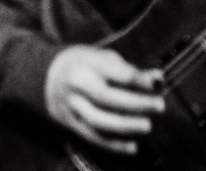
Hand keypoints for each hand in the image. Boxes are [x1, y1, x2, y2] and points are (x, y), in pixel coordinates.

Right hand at [43, 44, 164, 155]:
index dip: (138, 80)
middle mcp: (76, 84)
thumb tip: (158, 81)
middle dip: (135, 103)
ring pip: (97, 120)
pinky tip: (132, 147)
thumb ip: (130, 71)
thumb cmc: (83, 66)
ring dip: (125, 125)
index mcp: (86, 63)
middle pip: (105, 97)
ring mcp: (71, 104)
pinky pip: (92, 137)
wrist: (46, 75)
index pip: (114, 72)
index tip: (157, 85)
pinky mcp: (70, 122)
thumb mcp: (103, 59)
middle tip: (159, 106)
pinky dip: (113, 145)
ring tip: (146, 126)